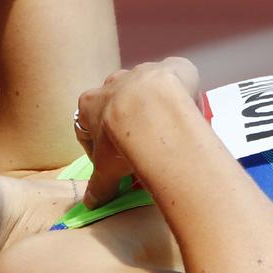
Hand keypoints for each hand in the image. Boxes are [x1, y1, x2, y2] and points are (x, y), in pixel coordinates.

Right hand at [74, 57, 200, 208]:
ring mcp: (141, 72)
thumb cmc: (121, 138)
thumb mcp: (107, 169)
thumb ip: (99, 186)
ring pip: (145, 90)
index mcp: (89, 104)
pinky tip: (186, 110)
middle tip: (141, 147)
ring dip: (153, 108)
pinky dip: (181, 92)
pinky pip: (175, 78)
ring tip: (166, 132)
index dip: (99, 146)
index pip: (87, 125)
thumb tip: (90, 204)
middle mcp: (112, 83)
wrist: (152, 108)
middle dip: (126, 124)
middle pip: (116, 105)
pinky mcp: (170, 67)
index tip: (112, 162)